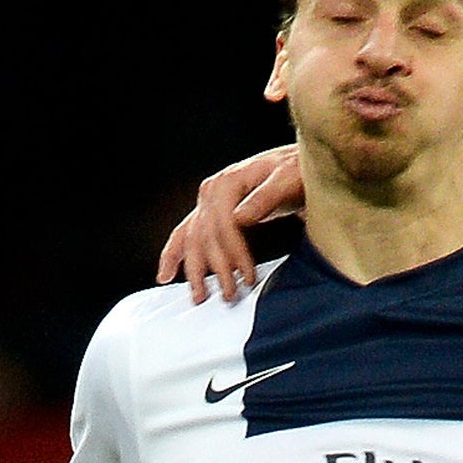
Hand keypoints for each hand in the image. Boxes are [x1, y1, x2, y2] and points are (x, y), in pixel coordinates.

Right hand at [156, 145, 305, 304]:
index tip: (248, 276)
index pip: (224, 224)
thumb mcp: (287, 180)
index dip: (234, 253)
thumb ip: (264, 198)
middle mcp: (212, 190)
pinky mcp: (209, 211)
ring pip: (191, 238)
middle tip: (229, 295)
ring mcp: (207, 201)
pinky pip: (186, 235)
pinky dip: (174, 255)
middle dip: (216, 268)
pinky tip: (167, 275)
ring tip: (199, 296)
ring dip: (193, 269)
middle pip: (205, 234)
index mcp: (228, 182)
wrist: (295, 166)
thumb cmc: (296, 171)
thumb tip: (240, 217)